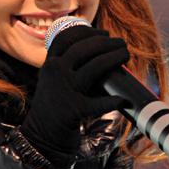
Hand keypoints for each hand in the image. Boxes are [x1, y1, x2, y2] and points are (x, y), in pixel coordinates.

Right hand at [20, 25, 129, 168]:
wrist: (42, 136)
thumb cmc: (54, 106)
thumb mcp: (51, 80)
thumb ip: (65, 65)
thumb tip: (95, 49)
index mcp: (49, 64)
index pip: (66, 38)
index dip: (87, 32)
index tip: (103, 33)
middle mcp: (55, 73)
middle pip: (84, 48)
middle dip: (107, 42)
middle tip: (121, 43)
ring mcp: (65, 90)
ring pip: (96, 67)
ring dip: (115, 57)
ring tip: (126, 55)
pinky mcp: (75, 110)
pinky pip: (100, 103)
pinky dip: (114, 101)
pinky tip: (123, 100)